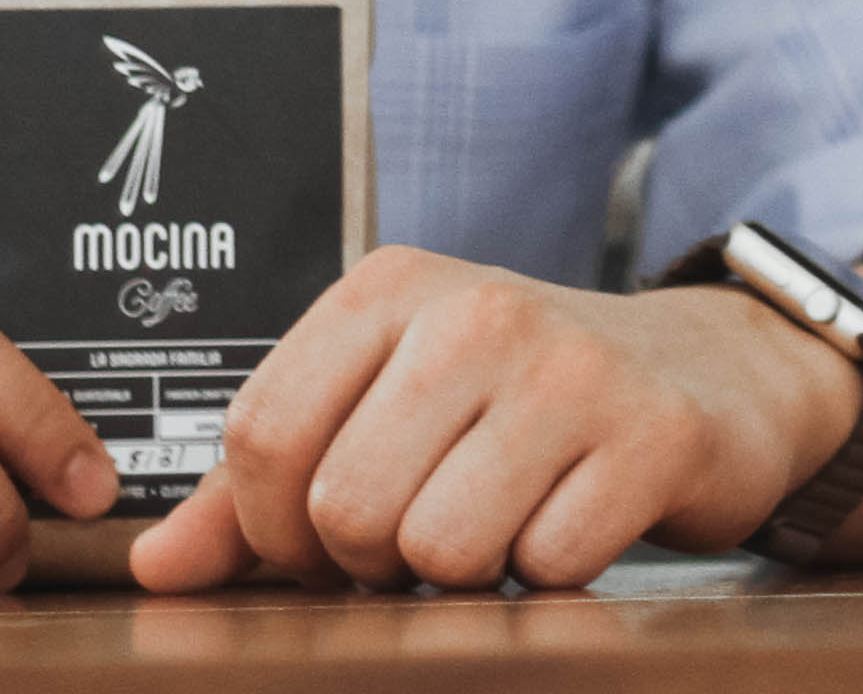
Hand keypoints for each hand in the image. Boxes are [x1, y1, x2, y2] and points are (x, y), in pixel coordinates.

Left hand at [127, 246, 861, 592]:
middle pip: (345, 506)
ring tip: (501, 523)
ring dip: (464, 573)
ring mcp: (570, 368)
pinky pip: (547, 565)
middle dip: (373, 562)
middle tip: (424, 535)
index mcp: (389, 289)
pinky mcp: (651, 435)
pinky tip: (573, 519)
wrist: (707, 374)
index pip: (261, 435)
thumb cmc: (520, 399)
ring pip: (440, 547)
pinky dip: (551, 573)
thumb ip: (258, 490)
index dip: (273, 528)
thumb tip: (155, 570)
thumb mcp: (385, 407)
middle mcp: (475, 310)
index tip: (322, 539)